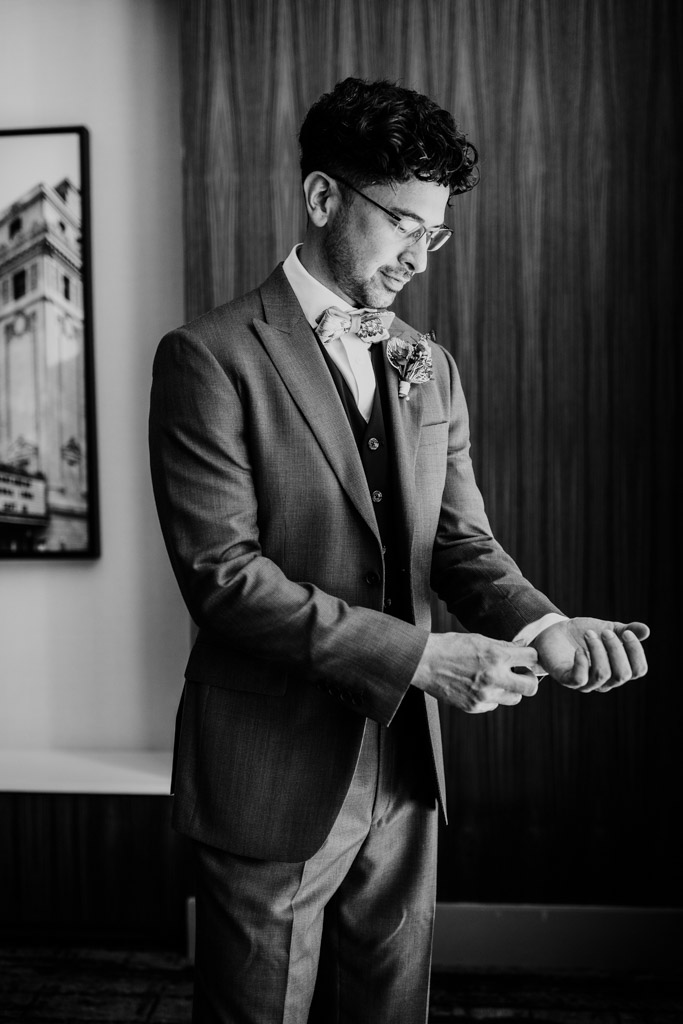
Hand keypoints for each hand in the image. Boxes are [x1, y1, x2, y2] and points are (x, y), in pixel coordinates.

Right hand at [410, 632, 539, 712]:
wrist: (423, 662)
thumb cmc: (450, 646)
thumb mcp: (479, 640)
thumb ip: (503, 646)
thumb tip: (523, 646)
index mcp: (496, 656)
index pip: (532, 658)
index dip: (533, 657)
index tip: (529, 659)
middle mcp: (494, 677)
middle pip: (531, 687)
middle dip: (529, 680)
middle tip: (521, 675)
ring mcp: (485, 695)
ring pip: (515, 698)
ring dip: (510, 689)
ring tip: (496, 679)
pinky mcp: (475, 706)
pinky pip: (494, 704)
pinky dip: (491, 696)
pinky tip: (478, 685)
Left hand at [532, 617, 649, 691]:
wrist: (554, 630)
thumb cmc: (582, 633)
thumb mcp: (607, 628)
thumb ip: (626, 630)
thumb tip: (646, 630)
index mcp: (617, 669)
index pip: (638, 670)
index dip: (636, 652)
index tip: (626, 632)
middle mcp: (604, 681)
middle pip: (622, 674)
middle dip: (616, 649)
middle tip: (604, 632)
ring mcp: (585, 682)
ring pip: (602, 675)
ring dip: (598, 650)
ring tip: (589, 634)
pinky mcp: (566, 679)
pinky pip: (579, 679)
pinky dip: (582, 662)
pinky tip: (579, 649)